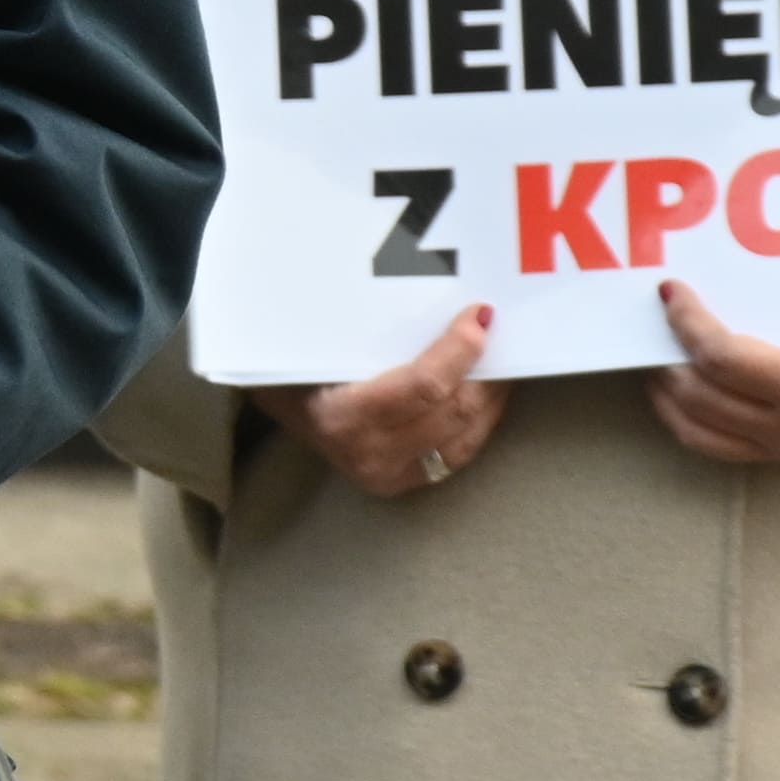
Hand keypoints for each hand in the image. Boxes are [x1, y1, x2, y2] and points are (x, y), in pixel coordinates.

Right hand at [284, 305, 505, 500]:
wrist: (280, 410)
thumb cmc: (294, 369)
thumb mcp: (318, 344)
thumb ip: (370, 330)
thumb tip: (435, 297)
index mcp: (342, 417)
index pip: (424, 386)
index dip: (460, 350)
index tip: (479, 316)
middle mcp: (369, 454)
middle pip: (453, 411)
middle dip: (485, 369)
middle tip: (497, 333)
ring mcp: (389, 475)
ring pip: (466, 435)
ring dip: (490, 396)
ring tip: (499, 359)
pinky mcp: (404, 483)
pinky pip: (459, 453)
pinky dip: (480, 420)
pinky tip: (487, 393)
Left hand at [645, 284, 779, 468]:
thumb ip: (778, 300)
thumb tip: (708, 274)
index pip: (722, 358)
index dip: (687, 322)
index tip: (670, 290)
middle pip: (698, 394)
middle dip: (665, 353)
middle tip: (655, 318)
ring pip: (692, 427)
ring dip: (663, 388)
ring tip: (654, 351)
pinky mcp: (774, 458)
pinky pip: (708, 445)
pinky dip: (679, 416)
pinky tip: (670, 386)